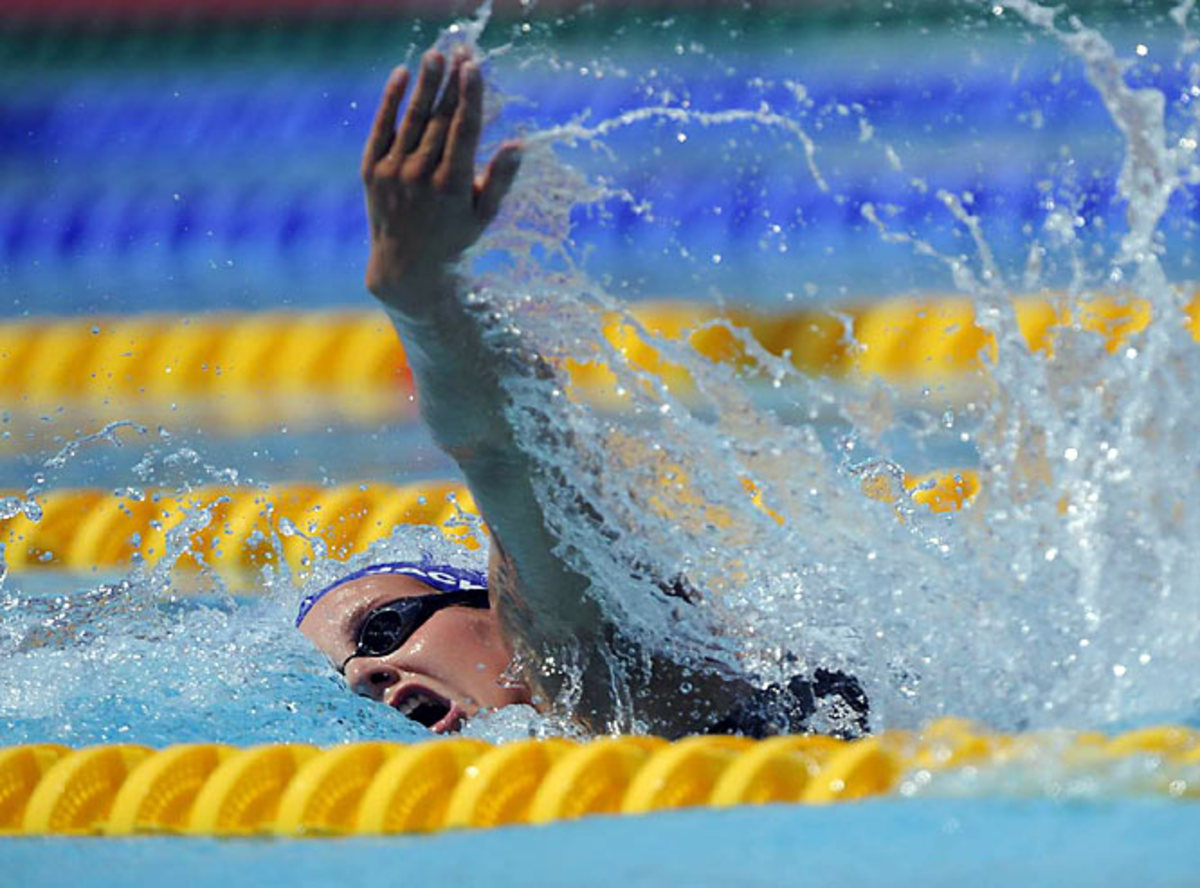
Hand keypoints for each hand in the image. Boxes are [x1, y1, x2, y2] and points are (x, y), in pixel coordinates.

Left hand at [362, 49, 521, 308]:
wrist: (405, 265)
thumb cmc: (453, 237)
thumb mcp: (484, 216)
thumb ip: (499, 181)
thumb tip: (518, 145)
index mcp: (451, 187)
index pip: (463, 131)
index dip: (469, 97)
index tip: (474, 68)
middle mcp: (420, 176)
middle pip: (438, 119)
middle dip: (450, 83)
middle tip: (460, 50)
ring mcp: (393, 171)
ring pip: (412, 118)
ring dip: (424, 84)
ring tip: (435, 55)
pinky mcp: (371, 170)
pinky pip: (381, 128)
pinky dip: (390, 101)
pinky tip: (402, 75)